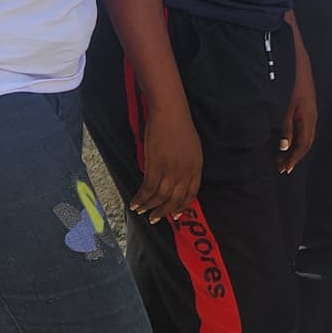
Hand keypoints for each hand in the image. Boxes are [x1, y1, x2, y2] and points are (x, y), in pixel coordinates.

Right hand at [131, 101, 203, 219]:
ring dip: (149, 206)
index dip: (182, 206)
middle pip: (175, 198)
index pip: (191, 193)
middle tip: (155, 219)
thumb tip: (176, 180)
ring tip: (142, 212)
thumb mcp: (191, 149)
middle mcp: (185, 172)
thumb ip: (186, 166)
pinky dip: (140, 198)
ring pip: (160, 196)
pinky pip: (148, 188)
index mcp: (196, 167)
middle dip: (165, 212)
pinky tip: (134, 203)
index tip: (176, 216)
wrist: (169, 114)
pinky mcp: (155, 166)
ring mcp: (170, 170)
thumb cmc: (179, 127)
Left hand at [279, 67, 316, 173]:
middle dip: (294, 156)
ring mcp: (308, 111)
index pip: (303, 144)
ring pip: (304, 135)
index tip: (284, 168)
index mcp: (308, 118)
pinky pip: (302, 127)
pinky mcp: (304, 106)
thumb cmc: (290, 84)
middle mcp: (311, 116)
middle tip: (282, 168)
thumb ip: (285, 128)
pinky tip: (287, 139)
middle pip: (305, 142)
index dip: (294, 158)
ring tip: (283, 157)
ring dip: (294, 147)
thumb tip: (284, 147)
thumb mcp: (285, 107)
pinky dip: (294, 137)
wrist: (296, 62)